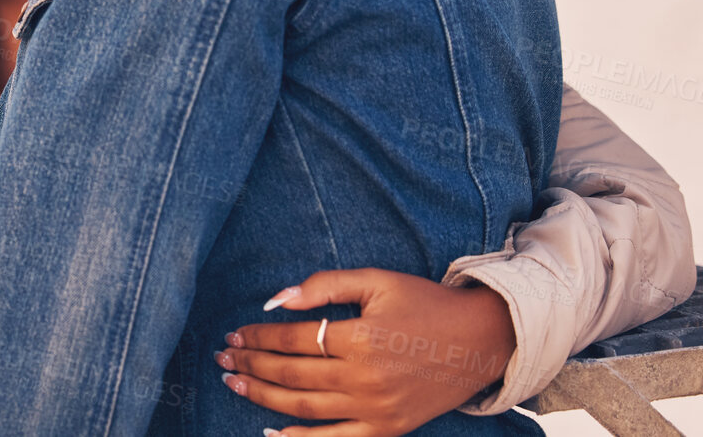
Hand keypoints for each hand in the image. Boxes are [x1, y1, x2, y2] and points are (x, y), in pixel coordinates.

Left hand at [216, 268, 515, 436]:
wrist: (480, 340)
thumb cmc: (425, 303)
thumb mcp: (376, 281)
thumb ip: (324, 286)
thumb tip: (275, 299)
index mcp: (360, 337)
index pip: (293, 339)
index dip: (258, 337)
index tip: (234, 334)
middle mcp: (364, 377)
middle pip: (291, 375)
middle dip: (251, 367)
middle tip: (222, 359)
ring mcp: (375, 409)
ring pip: (304, 407)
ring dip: (263, 398)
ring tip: (234, 386)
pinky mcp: (387, 429)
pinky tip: (270, 431)